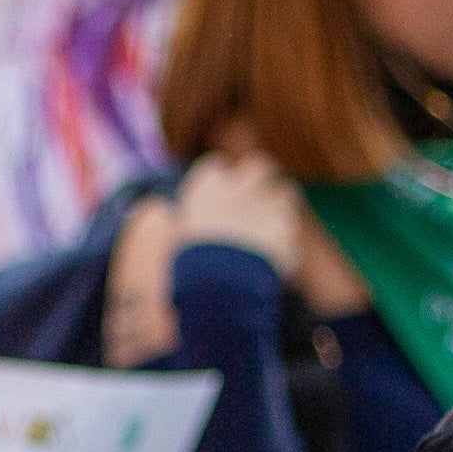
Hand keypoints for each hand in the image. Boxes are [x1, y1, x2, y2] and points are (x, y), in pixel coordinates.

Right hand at [167, 147, 315, 279]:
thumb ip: (169, 221)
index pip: (217, 167)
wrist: (218, 284)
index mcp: (207, 188)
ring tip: (275, 226)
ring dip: (280, 207)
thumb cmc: (189, 262)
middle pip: (258, 167)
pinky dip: (286, 239)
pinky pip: (290, 226)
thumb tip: (162, 209)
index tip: (223, 193)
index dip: (222, 181)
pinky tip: (279, 255)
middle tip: (261, 197)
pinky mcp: (285, 226)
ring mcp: (264, 205)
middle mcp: (238, 189)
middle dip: (262, 179)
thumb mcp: (172, 239)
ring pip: (284, 192)